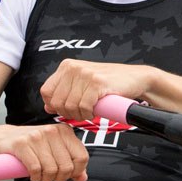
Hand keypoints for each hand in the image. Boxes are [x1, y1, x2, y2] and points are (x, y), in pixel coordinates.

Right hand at [0, 123, 88, 180]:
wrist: (3, 138)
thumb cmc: (32, 147)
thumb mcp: (54, 151)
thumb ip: (71, 163)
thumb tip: (82, 178)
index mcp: (65, 131)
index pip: (82, 157)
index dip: (75, 172)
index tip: (65, 174)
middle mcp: (52, 131)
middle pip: (67, 167)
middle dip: (58, 178)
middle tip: (49, 177)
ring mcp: (37, 136)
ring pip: (51, 170)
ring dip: (45, 179)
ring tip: (40, 176)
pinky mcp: (22, 144)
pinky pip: (35, 169)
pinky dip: (34, 177)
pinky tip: (32, 175)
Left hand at [40, 59, 155, 121]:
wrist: (135, 79)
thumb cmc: (109, 83)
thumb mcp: (82, 84)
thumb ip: (65, 92)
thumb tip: (47, 106)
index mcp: (67, 66)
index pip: (46, 92)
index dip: (54, 105)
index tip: (66, 109)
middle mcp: (73, 67)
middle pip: (57, 102)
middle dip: (68, 113)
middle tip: (81, 113)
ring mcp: (85, 74)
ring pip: (70, 106)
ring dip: (80, 115)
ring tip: (90, 111)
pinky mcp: (96, 83)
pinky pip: (84, 107)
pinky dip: (89, 114)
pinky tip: (95, 110)